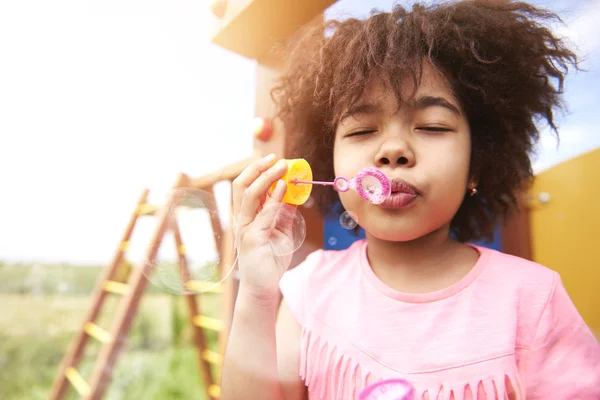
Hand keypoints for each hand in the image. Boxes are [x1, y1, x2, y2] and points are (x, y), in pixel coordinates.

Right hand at [232, 154, 298, 301]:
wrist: (264, 287)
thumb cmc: (271, 260)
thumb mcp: (282, 231)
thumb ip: (284, 213)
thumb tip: (293, 193)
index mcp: (247, 216)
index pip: (247, 186)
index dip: (258, 170)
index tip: (274, 160)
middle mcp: (242, 219)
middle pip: (241, 185)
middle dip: (257, 168)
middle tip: (275, 157)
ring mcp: (244, 228)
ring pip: (248, 194)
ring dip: (266, 177)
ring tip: (281, 166)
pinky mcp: (252, 238)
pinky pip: (263, 213)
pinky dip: (273, 198)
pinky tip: (283, 187)